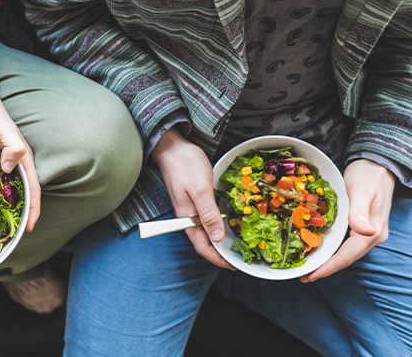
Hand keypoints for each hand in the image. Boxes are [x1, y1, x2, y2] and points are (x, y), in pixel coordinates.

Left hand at [0, 96, 40, 231]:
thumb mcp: (5, 127)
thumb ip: (13, 145)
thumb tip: (10, 168)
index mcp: (22, 160)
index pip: (33, 189)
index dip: (33, 209)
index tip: (30, 228)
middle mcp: (10, 166)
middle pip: (17, 195)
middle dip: (15, 215)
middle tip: (6, 235)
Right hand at [151, 128, 234, 269]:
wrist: (171, 146)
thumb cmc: (185, 165)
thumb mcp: (200, 190)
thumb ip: (208, 215)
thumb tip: (218, 239)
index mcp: (187, 218)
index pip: (202, 247)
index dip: (218, 259)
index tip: (234, 265)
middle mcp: (187, 216)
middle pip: (204, 242)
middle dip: (221, 252)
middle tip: (240, 256)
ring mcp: (190, 208)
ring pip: (206, 230)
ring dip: (220, 238)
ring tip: (237, 242)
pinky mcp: (193, 198)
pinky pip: (206, 217)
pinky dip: (218, 223)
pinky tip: (228, 220)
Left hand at [300, 159, 394, 282]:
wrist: (378, 164)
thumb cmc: (368, 175)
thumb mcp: (361, 191)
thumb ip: (359, 212)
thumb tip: (366, 233)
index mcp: (372, 232)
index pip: (347, 257)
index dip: (327, 268)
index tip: (309, 276)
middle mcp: (371, 236)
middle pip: (345, 258)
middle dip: (324, 268)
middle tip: (302, 275)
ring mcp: (367, 232)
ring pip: (344, 252)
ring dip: (326, 260)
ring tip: (306, 266)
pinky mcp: (360, 226)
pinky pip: (344, 243)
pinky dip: (330, 249)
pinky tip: (317, 249)